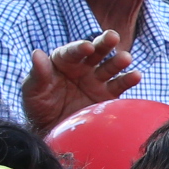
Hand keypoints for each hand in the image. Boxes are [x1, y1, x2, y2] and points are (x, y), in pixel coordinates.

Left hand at [23, 31, 139, 133]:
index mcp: (63, 62)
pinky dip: (129, 80)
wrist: (53, 132)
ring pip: (110, 67)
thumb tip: (37, 53)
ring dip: (118, 61)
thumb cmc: (38, 109)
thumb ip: (37, 74)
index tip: (86, 47)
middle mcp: (82, 68)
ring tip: (126, 58)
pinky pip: (119, 86)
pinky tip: (136, 75)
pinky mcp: (108, 96)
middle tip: (112, 36)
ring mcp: (96, 81)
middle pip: (95, 52)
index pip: (72, 52)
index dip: (79, 48)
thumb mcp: (32, 92)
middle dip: (104, 43)